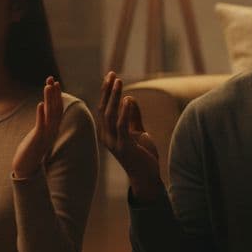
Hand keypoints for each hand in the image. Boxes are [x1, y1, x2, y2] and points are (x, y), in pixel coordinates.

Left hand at [11, 77, 63, 178]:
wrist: (26, 167)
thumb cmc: (30, 151)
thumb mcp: (37, 134)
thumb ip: (42, 124)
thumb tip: (42, 113)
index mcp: (52, 128)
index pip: (57, 108)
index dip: (56, 95)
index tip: (53, 82)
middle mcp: (52, 131)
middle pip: (56, 109)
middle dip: (54, 94)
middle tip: (53, 80)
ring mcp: (46, 135)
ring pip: (50, 115)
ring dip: (49, 100)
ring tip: (47, 87)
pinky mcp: (38, 140)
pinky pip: (41, 125)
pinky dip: (41, 114)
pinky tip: (40, 105)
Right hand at [97, 71, 162, 201]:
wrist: (147, 176)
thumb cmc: (142, 155)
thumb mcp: (138, 132)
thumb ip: (133, 117)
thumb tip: (129, 98)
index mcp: (107, 132)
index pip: (104, 108)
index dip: (106, 92)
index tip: (111, 76)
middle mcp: (106, 136)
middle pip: (104, 108)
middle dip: (108, 90)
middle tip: (113, 74)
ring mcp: (114, 142)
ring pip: (110, 115)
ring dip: (114, 97)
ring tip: (119, 81)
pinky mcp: (124, 146)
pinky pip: (122, 126)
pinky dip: (124, 111)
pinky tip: (128, 99)